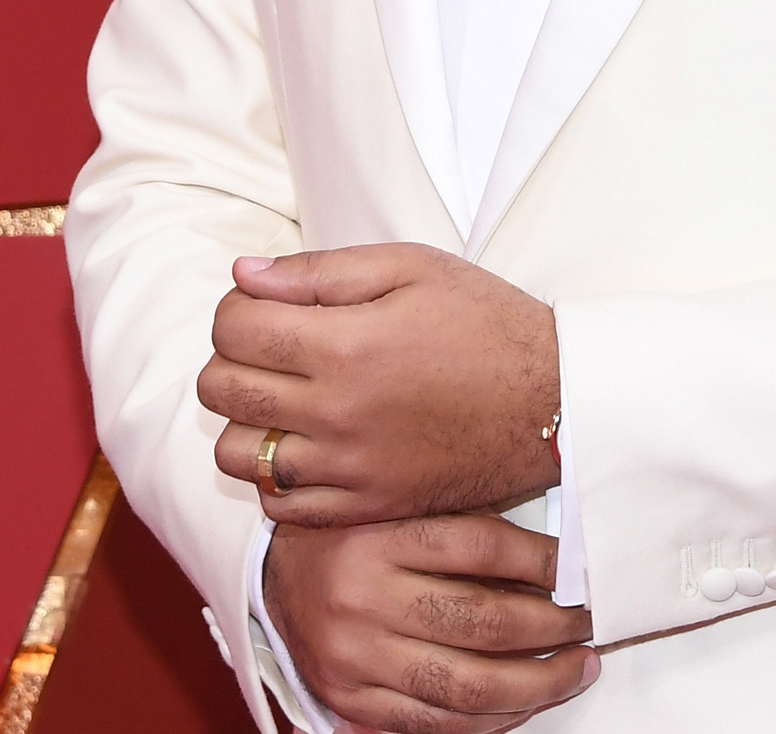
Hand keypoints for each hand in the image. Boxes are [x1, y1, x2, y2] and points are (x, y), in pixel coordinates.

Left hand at [201, 244, 559, 526]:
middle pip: (221, 390)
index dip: (238, 308)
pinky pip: (279, 504)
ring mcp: (349, 468)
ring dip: (246, 421)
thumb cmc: (487, 323)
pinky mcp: (366, 506)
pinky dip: (275, 476)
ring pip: (238, 454)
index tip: (265, 307)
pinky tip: (305, 446)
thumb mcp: (412, 268)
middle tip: (270, 348)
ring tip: (284, 400)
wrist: (554, 402)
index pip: (233, 329)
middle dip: (231, 359)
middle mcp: (337, 412)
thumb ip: (320, 270)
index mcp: (347, 344)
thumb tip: (243, 275)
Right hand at [264, 515, 596, 732]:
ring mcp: (354, 655)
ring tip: (575, 670)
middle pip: (483, 622)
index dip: (545, 562)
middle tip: (589, 625)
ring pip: (467, 686)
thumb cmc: (356, 537)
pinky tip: (524, 703)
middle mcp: (363, 595)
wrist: (274, 578)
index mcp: (380, 533)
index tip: (580, 574)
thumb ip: (468, 528)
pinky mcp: (348, 699)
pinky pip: (434, 724)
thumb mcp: (404, 509)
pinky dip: (490, 720)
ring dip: (537, 684)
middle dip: (553, 629)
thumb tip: (559, 563)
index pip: (483, 546)